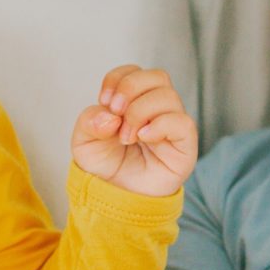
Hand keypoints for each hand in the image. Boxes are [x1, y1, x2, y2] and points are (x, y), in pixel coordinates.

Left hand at [72, 64, 196, 197]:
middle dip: (131, 89)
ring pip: (169, 96)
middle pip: (157, 76)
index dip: (118, 79)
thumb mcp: (84, 143)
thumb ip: (89, 123)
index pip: (134, 72)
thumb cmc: (106, 167)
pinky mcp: (185, 146)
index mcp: (135, 101)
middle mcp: (158, 109)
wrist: (116, 198)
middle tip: (115, 114)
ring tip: (126, 136)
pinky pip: (183, 123)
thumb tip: (109, 116)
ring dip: (140, 112)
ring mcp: (174, 126)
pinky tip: (143, 137)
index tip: (104, 100)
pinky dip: (160, 125)